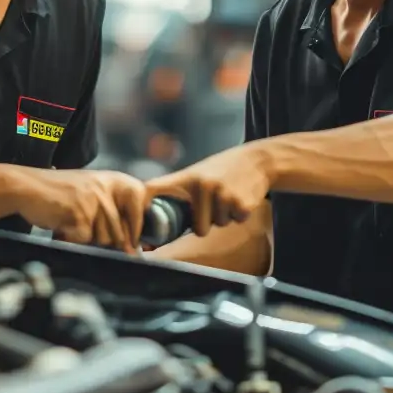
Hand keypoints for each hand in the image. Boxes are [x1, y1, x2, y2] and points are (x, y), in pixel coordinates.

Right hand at [15, 167, 149, 251]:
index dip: (135, 226)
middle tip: (85, 230)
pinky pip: (84, 240)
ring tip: (72, 223)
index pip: (139, 202)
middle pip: (120, 231)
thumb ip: (111, 213)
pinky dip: (72, 239)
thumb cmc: (60, 194)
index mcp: (114, 179)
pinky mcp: (80, 214)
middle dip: (104, 241)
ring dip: (86, 239)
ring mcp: (94, 200)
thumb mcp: (91, 193)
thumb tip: (132, 249)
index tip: (130, 242)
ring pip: (104, 239)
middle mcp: (107, 187)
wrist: (28, 187)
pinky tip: (63, 226)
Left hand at [148, 143, 274, 236]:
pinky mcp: (240, 203)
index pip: (154, 190)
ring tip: (230, 194)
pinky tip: (242, 196)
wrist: (258, 159)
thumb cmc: (224, 170)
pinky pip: (234, 221)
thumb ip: (179, 194)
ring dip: (225, 216)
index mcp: (187, 178)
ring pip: (217, 225)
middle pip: (198, 228)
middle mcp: (202, 185)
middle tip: (218, 200)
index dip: (140, 211)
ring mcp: (221, 194)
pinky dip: (239, 214)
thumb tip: (154, 232)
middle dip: (208, 221)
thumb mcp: (199, 174)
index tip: (134, 233)